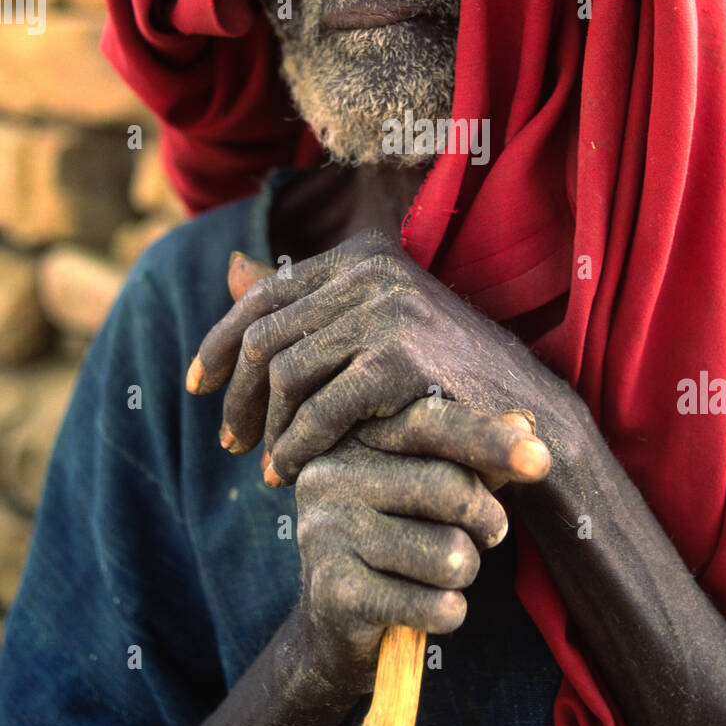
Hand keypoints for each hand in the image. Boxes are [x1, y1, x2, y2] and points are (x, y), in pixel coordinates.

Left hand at [187, 230, 558, 484]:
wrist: (526, 414)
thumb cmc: (445, 375)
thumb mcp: (375, 325)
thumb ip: (308, 305)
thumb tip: (229, 268)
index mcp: (364, 255)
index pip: (267, 293)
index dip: (221, 341)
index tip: (200, 385)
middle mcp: (372, 272)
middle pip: (267, 333)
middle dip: (238, 394)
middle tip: (230, 442)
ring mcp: (387, 312)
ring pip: (286, 372)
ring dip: (268, 428)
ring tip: (265, 466)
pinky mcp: (399, 360)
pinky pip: (320, 409)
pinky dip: (298, 445)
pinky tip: (292, 471)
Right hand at [294, 398, 544, 679]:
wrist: (330, 627)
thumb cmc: (395, 540)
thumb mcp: (429, 490)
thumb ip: (473, 457)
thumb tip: (525, 424)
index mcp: (354, 437)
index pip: (430, 423)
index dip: (490, 439)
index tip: (542, 461)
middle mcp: (330, 477)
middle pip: (452, 489)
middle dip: (488, 522)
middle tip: (486, 534)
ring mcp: (327, 536)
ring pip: (450, 554)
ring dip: (466, 572)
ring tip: (441, 574)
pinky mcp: (335, 595)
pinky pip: (436, 606)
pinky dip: (448, 613)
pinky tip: (424, 610)